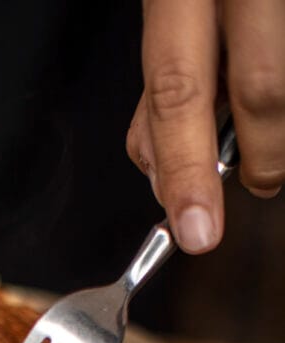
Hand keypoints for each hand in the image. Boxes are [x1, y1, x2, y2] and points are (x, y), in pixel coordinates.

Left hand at [127, 0, 284, 253]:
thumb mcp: (171, 3)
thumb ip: (167, 79)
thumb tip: (157, 167)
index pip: (178, 89)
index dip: (186, 170)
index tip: (196, 231)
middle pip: (263, 92)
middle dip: (261, 158)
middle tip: (258, 178)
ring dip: (281, 127)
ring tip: (267, 123)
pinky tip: (275, 95)